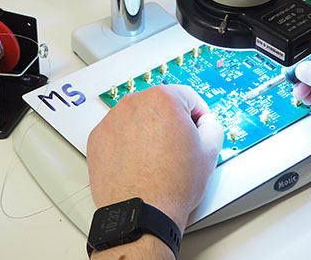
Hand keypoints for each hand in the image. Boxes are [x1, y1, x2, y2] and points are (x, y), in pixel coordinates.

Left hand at [86, 85, 222, 231]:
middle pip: (161, 104)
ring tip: (157, 157)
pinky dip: (128, 142)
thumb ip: (212, 125)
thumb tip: (205, 122)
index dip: (198, 113)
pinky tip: (139, 161)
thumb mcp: (210, 151)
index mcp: (163, 99)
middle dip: (171, 121)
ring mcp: (112, 120)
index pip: (188, 96)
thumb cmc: (172, 185)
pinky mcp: (97, 138)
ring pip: (138, 117)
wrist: (142, 214)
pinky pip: (119, 132)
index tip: (197, 125)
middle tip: (178, 145)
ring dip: (149, 130)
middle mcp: (134, 103)